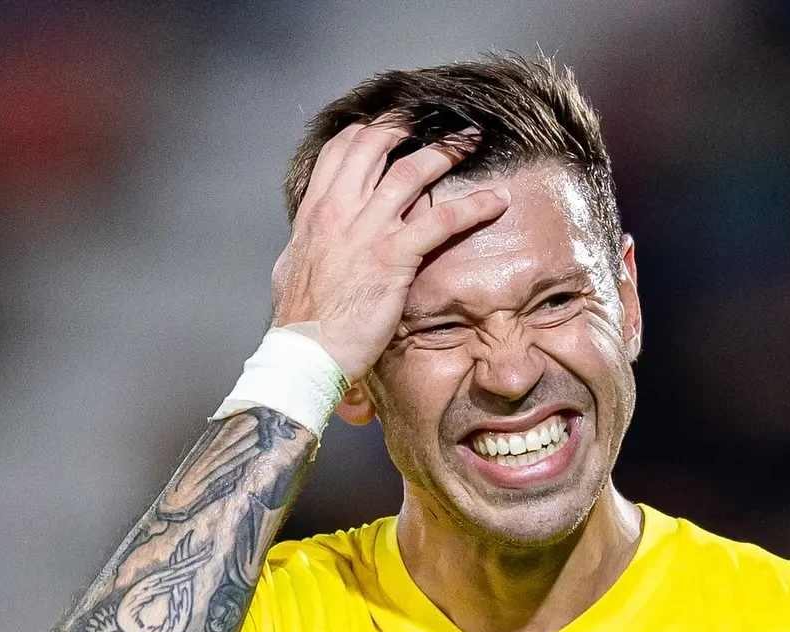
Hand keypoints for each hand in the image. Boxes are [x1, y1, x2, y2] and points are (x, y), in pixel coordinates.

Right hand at [271, 120, 509, 381]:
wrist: (305, 351)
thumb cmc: (300, 321)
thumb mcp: (292, 269)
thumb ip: (307, 246)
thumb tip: (306, 241)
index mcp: (316, 211)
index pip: (342, 150)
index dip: (370, 131)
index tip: (392, 126)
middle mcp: (340, 209)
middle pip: (375, 144)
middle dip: (408, 126)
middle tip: (437, 122)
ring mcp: (367, 229)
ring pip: (411, 171)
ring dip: (446, 151)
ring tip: (470, 141)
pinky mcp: (394, 256)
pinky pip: (441, 220)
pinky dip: (473, 206)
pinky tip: (497, 201)